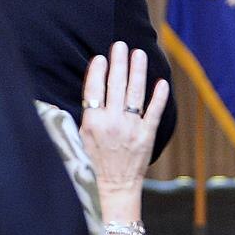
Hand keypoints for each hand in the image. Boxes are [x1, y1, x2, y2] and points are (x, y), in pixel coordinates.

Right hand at [79, 41, 168, 192]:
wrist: (111, 190)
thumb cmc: (90, 166)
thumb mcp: (76, 141)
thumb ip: (78, 117)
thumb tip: (72, 99)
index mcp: (91, 121)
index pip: (94, 88)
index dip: (98, 70)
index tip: (101, 57)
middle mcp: (111, 121)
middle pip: (115, 84)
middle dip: (118, 62)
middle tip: (121, 45)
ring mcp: (131, 127)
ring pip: (135, 92)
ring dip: (137, 71)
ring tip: (139, 54)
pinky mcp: (147, 136)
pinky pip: (154, 112)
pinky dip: (159, 97)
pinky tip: (161, 82)